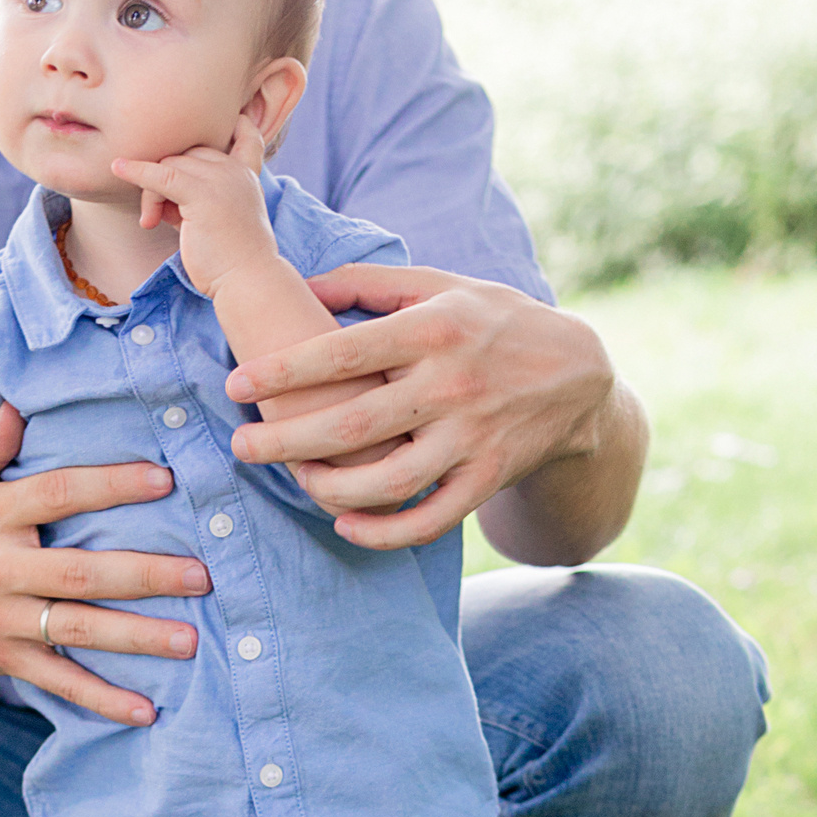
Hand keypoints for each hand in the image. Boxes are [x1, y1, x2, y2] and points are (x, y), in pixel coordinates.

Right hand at [0, 404, 207, 723]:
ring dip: (137, 637)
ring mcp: (0, 620)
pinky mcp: (5, 660)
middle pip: (80, 572)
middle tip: (202, 575)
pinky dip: (102, 699)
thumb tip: (17, 402)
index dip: (112, 485)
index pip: (59, 494)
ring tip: (190, 640)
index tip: (165, 480)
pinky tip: (147, 710)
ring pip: (76, 629)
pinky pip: (59, 682)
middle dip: (145, 574)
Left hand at [112, 118, 278, 299]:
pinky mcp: (202, 193)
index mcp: (247, 176)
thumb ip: (197, 197)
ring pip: (169, 166)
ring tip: (153, 222)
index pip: (246, 136)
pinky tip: (118, 168)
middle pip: (186, 154)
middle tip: (159, 214)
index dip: (237, 127)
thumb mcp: (217, 218)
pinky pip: (160, 176)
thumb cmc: (230, 259)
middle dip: (167, 179)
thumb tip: (160, 192)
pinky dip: (137, 172)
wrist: (247, 280)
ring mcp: (221, 178)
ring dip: (153, 194)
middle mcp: (236, 171)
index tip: (230, 123)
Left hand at [222, 263, 619, 548]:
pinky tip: (345, 524)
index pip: (343, 354)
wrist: (580, 373)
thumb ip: (370, 284)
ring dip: (327, 490)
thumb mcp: (440, 284)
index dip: (283, 372)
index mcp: (433, 329)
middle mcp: (451, 385)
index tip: (236, 385)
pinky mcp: (488, 478)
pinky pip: (429, 519)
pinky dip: (383, 532)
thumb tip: (301, 286)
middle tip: (241, 448)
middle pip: (352, 424)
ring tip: (294, 480)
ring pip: (386, 482)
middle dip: (285, 441)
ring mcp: (472, 437)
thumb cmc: (493, 320)